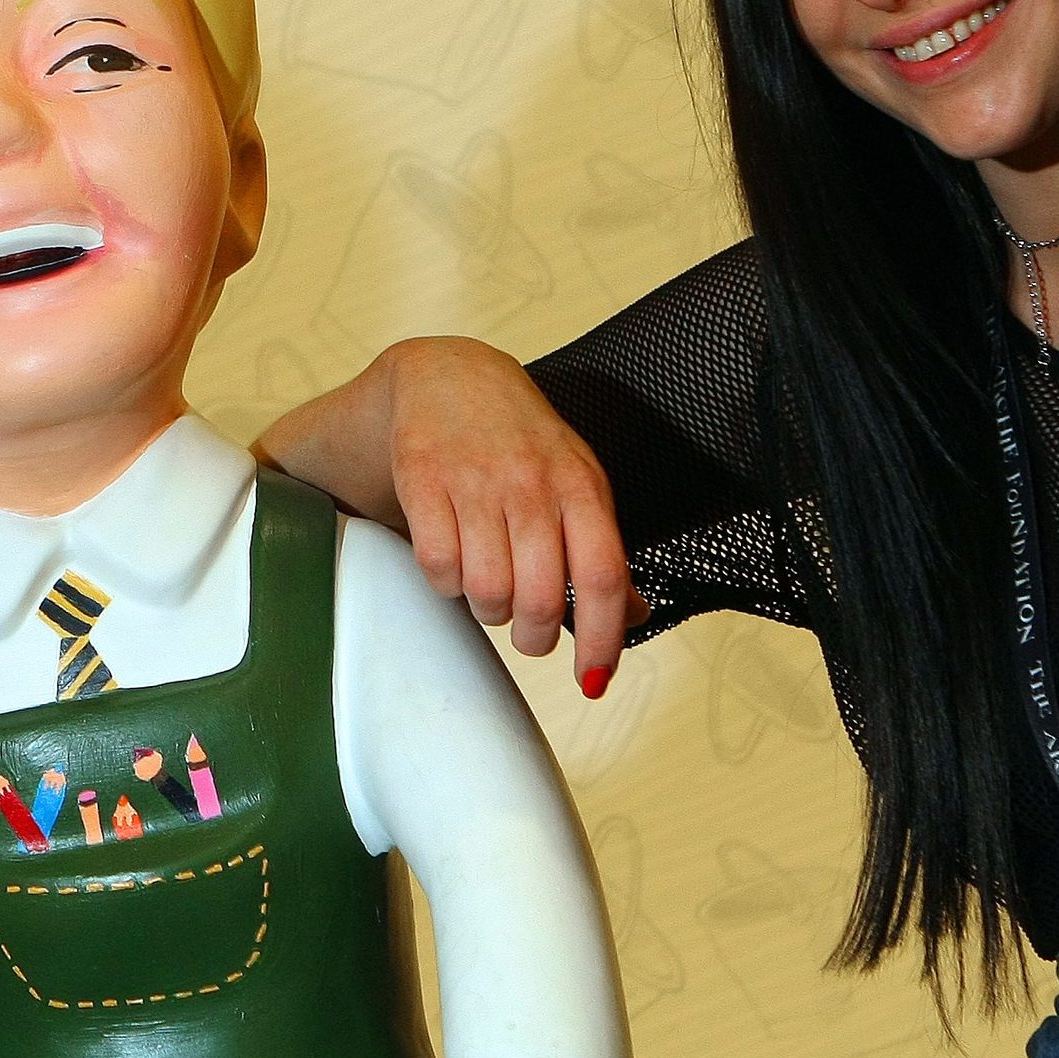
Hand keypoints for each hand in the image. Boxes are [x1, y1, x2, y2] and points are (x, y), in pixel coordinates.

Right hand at [379, 340, 639, 690]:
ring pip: (487, 593)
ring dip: (489, 611)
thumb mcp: (578, 484)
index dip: (602, 641)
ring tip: (491, 589)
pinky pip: (438, 569)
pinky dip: (446, 585)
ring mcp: (475, 481)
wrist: (450, 376)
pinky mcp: (423, 480)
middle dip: (535, 637)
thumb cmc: (522, 442)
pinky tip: (456, 564)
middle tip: (530, 632)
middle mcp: (532, 483)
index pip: (603, 577)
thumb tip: (635, 618)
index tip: (593, 680)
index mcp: (581, 486)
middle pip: (540, 599)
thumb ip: (604, 551)